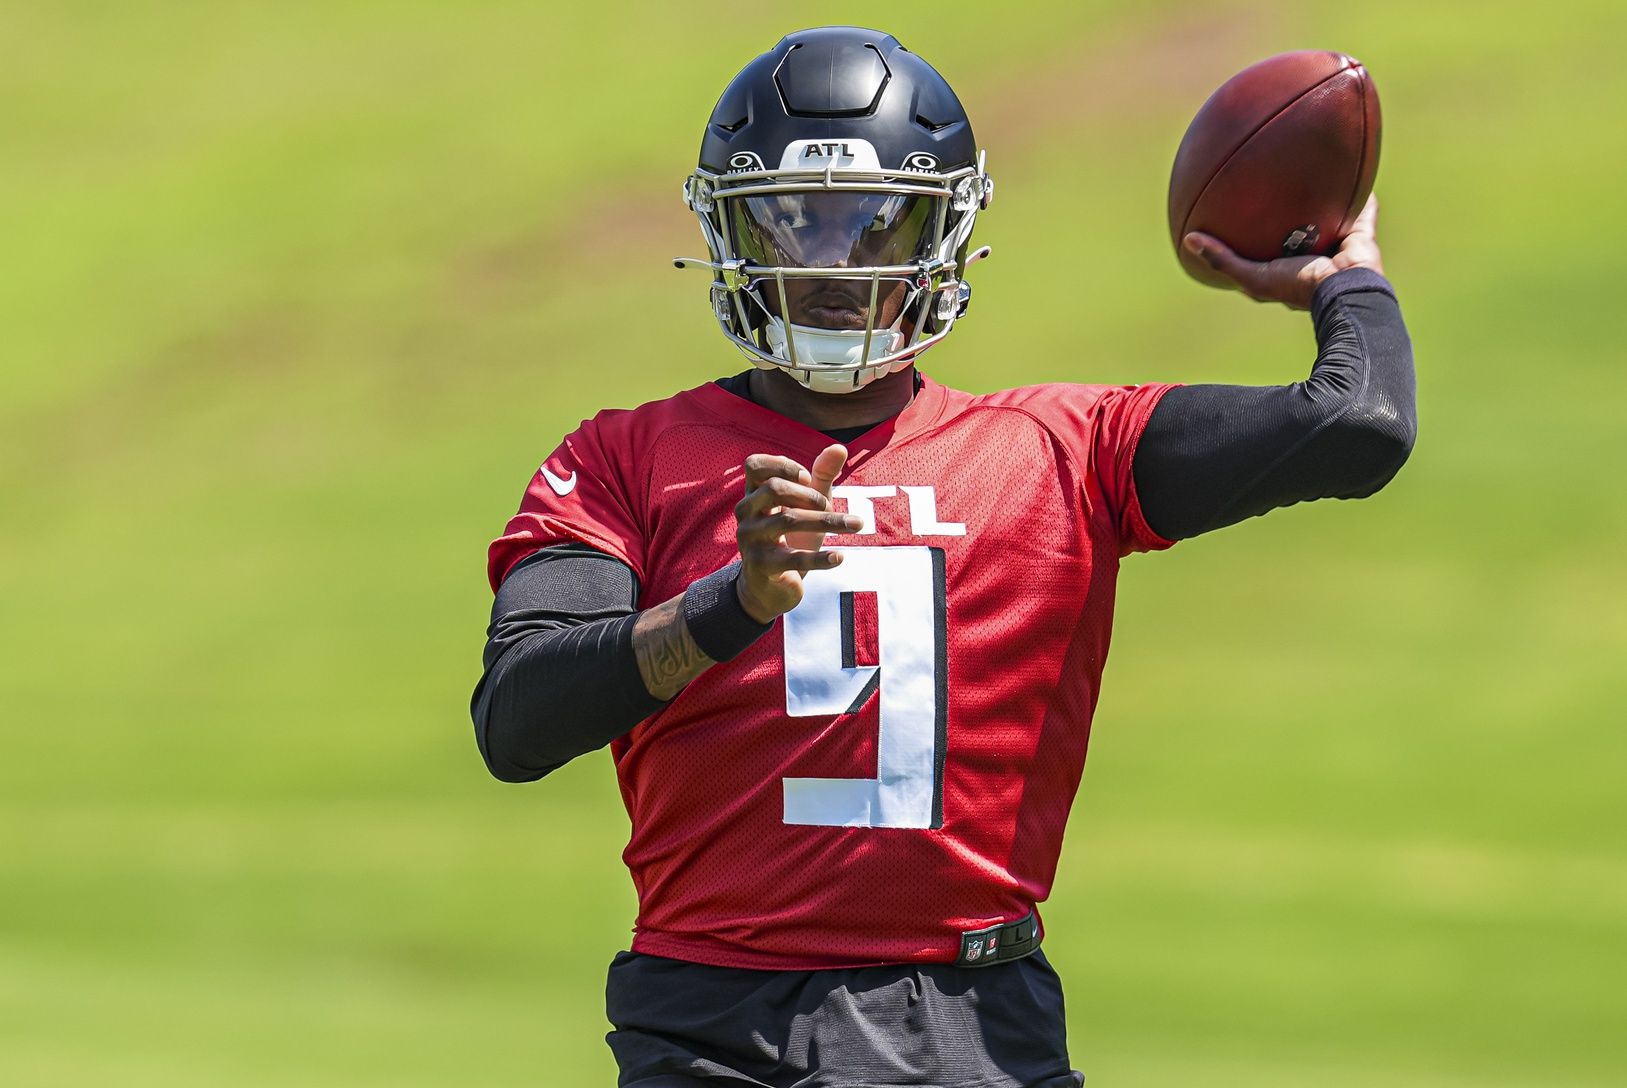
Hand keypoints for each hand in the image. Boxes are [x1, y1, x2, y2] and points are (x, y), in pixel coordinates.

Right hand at [734, 445, 860, 622]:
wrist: (772, 588)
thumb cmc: (790, 539)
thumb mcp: (807, 506)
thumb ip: (821, 477)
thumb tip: (839, 447)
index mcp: (753, 495)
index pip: (753, 465)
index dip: (782, 464)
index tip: (808, 477)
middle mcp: (746, 515)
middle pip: (773, 489)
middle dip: (810, 494)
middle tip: (827, 506)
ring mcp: (750, 540)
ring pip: (788, 520)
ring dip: (828, 521)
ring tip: (856, 525)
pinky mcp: (762, 567)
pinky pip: (794, 558)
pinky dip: (821, 557)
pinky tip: (841, 557)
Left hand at [1183, 194, 1384, 309]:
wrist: (1345, 289)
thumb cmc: (1298, 286)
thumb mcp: (1253, 277)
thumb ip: (1223, 260)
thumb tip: (1188, 239)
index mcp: (1287, 268)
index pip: (1267, 249)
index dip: (1254, 235)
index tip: (1239, 217)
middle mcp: (1313, 255)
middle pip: (1299, 228)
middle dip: (1290, 212)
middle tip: (1276, 188)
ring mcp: (1338, 244)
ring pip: (1330, 216)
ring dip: (1325, 200)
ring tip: (1315, 174)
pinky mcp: (1360, 234)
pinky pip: (1363, 211)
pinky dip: (1362, 198)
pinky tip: (1358, 172)